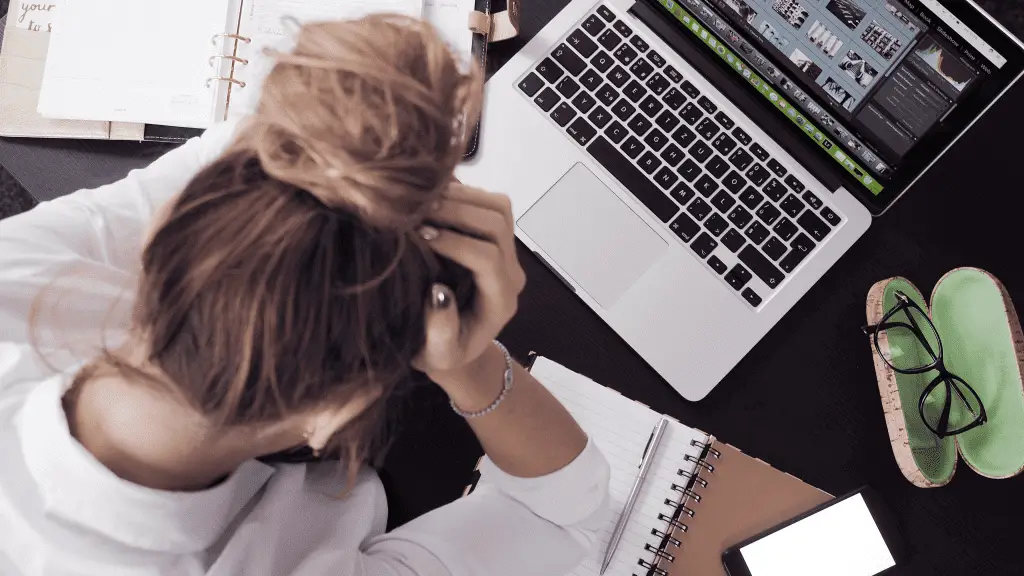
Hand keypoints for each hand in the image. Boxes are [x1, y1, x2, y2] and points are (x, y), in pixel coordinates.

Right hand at [412, 184, 525, 383]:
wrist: (455, 346)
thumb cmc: (442, 353)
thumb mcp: (436, 354)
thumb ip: (440, 330)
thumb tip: (439, 293)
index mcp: (500, 301)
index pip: (488, 258)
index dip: (456, 243)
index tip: (421, 236)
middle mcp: (510, 273)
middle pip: (498, 224)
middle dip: (458, 211)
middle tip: (418, 211)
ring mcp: (507, 252)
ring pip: (499, 207)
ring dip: (462, 197)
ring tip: (423, 201)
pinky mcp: (496, 238)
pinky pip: (489, 204)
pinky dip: (463, 193)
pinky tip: (431, 198)